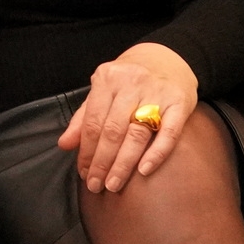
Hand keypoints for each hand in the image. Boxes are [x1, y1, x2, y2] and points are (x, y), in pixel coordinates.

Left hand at [57, 41, 197, 192]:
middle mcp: (131, 83)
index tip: (83, 173)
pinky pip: (169, 133)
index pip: (92, 122)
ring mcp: (157, 92)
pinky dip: (156, 153)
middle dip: (101, 161)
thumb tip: (64, 145)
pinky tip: (144, 171)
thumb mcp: (103, 91)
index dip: (86, 151)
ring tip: (113, 184)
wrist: (167, 59)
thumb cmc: (128, 81)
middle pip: (112, 130)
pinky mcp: (180, 102)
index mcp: (107, 78)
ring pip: (136, 133)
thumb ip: (84, 118)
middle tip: (96, 185)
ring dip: (123, 163)